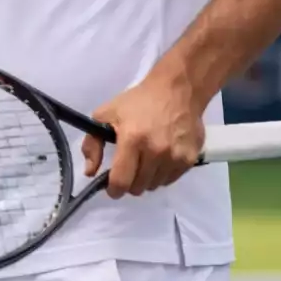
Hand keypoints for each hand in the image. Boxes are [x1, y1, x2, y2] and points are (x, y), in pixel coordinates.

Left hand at [81, 70, 205, 198]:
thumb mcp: (105, 114)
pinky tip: (159, 159)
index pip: (122, 180)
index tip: (110, 188)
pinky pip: (171, 180)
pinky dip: (162, 175)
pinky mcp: (190, 159)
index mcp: (132, 139)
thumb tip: (90, 171)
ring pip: (155, 185)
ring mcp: (176, 157)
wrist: (177, 91)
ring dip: (146, 179)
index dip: (113, 190)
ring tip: (144, 160)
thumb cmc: (138, 102)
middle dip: (129, 182)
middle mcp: (156, 152)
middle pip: (138, 187)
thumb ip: (92, 144)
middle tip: (128, 169)